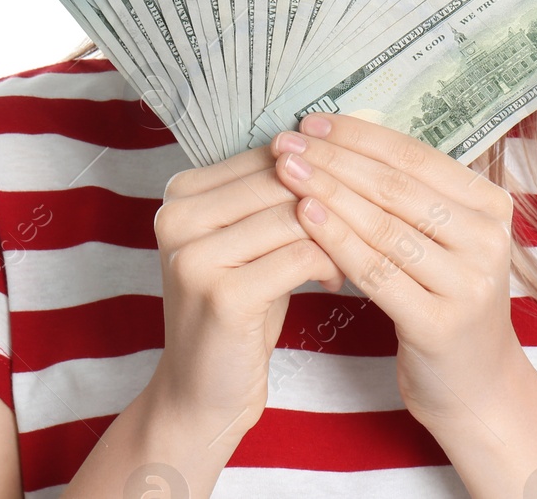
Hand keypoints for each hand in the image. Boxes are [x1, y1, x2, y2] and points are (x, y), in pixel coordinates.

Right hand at [146, 142, 346, 436]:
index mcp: (180, 193)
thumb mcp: (246, 241)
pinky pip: (301, 256)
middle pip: (282, 180)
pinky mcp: (222, 295)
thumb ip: (272, 195)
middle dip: (331, 201)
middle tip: (359, 227)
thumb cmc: (238, 310)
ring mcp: (195, 256)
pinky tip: (332, 281)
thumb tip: (333, 144)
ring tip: (345, 257)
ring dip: (335, 234)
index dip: (317, 172)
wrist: (198, 393)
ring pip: (296, 215)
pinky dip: (328, 264)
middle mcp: (177, 217)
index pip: (267, 155)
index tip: (343, 198)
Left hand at [268, 113, 529, 428]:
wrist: (478, 388)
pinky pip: (377, 272)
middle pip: (397, 188)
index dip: (359, 136)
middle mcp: (488, 239)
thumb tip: (339, 139)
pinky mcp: (441, 323)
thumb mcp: (443, 240)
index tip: (312, 121)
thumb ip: (408, 196)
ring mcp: (468, 283)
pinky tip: (305, 216)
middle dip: (334, 160)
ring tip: (286, 171)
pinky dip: (337, 240)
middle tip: (286, 142)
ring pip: (384, 226)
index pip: (415, 157)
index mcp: (491, 205)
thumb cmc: (445, 301)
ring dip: (328, 193)